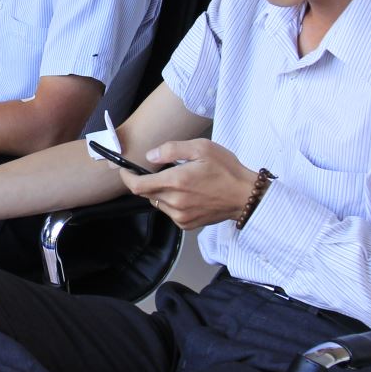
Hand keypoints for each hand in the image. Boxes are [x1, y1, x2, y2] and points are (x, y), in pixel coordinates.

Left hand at [120, 138, 259, 229]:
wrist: (245, 196)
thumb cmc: (226, 169)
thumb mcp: (201, 148)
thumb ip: (171, 149)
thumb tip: (150, 156)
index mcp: (175, 182)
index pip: (138, 185)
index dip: (127, 178)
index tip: (125, 170)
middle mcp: (175, 202)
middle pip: (146, 194)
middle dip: (146, 182)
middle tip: (159, 170)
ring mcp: (180, 216)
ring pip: (157, 203)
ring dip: (160, 192)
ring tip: (179, 181)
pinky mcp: (187, 224)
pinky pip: (169, 212)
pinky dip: (171, 202)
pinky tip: (186, 193)